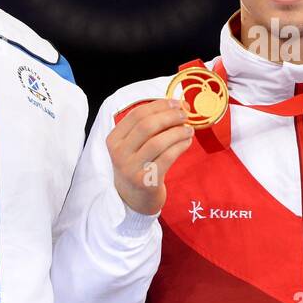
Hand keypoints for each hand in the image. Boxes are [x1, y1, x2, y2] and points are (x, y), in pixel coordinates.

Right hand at [107, 98, 194, 214]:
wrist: (134, 200)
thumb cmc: (137, 166)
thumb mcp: (133, 146)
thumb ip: (149, 126)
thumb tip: (177, 105)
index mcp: (114, 140)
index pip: (137, 115)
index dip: (160, 105)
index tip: (177, 103)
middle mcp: (119, 154)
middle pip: (147, 126)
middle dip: (170, 116)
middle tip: (185, 115)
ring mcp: (131, 169)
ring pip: (158, 141)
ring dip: (178, 132)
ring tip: (189, 130)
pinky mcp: (146, 181)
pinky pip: (167, 157)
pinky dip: (180, 146)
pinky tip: (187, 142)